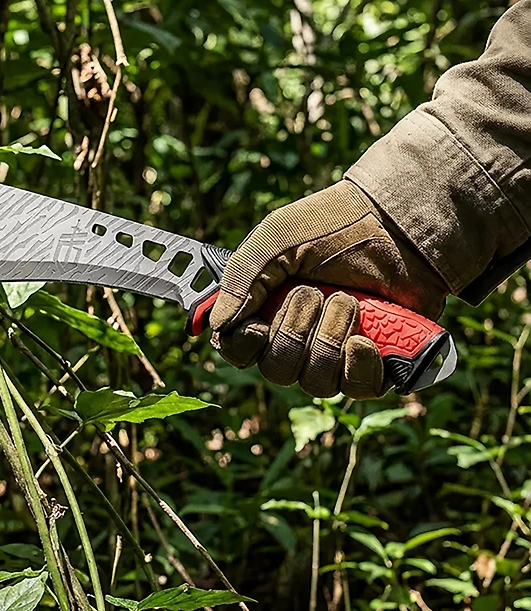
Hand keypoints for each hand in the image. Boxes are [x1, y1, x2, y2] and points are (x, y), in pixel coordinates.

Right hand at [209, 180, 448, 398]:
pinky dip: (358, 367)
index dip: (245, 345)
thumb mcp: (274, 239)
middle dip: (295, 331)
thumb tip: (216, 326)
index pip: (239, 351)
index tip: (257, 324)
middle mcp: (297, 338)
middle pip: (277, 370)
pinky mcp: (374, 361)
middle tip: (312, 292)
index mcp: (265, 311)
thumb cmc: (331, 225)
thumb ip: (240, 279)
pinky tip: (364, 339)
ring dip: (329, 340)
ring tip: (347, 302)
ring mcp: (335, 353)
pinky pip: (356, 388)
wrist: (394, 222)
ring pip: (315, 382)